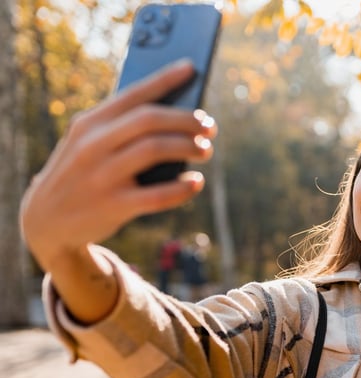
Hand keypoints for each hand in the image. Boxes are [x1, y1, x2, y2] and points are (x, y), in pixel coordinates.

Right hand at [20, 60, 216, 272]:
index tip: (191, 68)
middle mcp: (92, 145)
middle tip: (210, 126)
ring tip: (205, 150)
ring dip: (188, 146)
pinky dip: (183, 187)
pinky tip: (197, 182)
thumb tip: (179, 118)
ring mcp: (102, 175)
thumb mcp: (88, 144)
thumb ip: (122, 129)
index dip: (165, 79)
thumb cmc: (83, 173)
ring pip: (154, 149)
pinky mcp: (113, 206)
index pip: (133, 94)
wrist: (46, 221)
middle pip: (149, 120)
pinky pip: (158, 195)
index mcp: (89, 123)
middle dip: (186, 119)